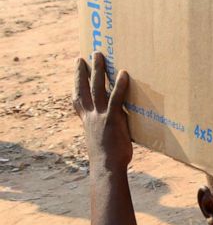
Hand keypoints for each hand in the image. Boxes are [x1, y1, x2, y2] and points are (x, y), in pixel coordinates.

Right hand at [73, 53, 131, 171]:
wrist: (107, 168)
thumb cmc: (110, 158)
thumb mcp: (105, 139)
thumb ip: (111, 126)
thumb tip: (123, 121)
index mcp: (87, 121)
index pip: (78, 99)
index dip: (76, 84)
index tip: (76, 72)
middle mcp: (90, 116)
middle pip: (84, 88)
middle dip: (84, 71)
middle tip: (85, 56)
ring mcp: (100, 116)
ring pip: (97, 88)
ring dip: (98, 70)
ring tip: (100, 55)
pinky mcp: (112, 119)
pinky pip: (116, 98)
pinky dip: (120, 85)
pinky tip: (124, 73)